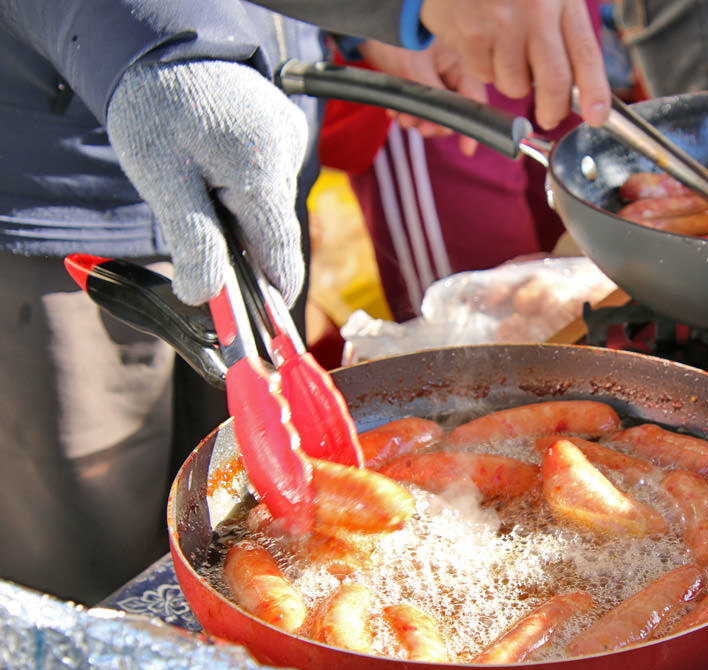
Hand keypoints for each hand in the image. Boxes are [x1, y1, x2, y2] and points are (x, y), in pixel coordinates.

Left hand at [106, 60, 307, 305]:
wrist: (165, 46)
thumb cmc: (158, 105)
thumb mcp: (163, 178)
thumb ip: (192, 240)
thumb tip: (205, 296)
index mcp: (263, 174)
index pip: (282, 256)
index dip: (271, 297)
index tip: (261, 327)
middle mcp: (288, 159)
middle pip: (275, 234)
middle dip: (243, 250)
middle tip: (204, 256)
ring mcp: (292, 143)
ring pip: (270, 208)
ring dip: (241, 217)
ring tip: (200, 192)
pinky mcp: (285, 134)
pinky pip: (269, 181)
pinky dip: (244, 189)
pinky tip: (215, 171)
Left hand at [359, 38, 486, 155]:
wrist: (368, 29)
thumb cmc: (397, 41)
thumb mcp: (417, 69)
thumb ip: (433, 96)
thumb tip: (445, 124)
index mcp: (459, 66)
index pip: (473, 101)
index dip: (471, 126)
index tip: (467, 149)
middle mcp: (450, 75)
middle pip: (452, 113)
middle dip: (434, 124)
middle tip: (418, 127)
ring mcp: (434, 81)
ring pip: (433, 114)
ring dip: (417, 120)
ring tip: (400, 117)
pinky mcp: (418, 86)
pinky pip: (418, 108)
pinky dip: (407, 112)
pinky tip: (394, 110)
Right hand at [418, 0, 609, 129]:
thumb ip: (566, 26)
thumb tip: (581, 83)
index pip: (585, 54)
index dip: (595, 92)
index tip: (597, 116)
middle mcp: (533, 11)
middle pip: (554, 82)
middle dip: (554, 109)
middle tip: (550, 114)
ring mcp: (499, 24)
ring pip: (515, 85)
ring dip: (514, 79)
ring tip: (507, 49)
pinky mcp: (469, 34)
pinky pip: (483, 74)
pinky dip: (485, 66)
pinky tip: (483, 38)